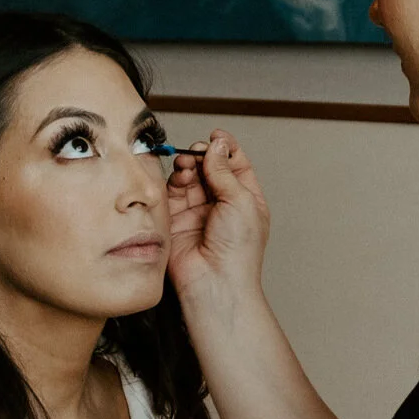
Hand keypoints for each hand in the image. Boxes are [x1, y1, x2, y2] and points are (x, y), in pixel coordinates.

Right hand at [166, 130, 269, 309]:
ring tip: (187, 165)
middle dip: (203, 156)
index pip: (235, 165)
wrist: (215, 282)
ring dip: (188, 166)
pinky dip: (175, 180)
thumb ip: (225, 170)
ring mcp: (198, 212)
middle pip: (210, 168)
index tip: (215, 136)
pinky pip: (172, 193)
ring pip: (190, 178)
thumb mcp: (240, 200)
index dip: (225, 148)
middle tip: (197, 151)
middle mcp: (221, 205)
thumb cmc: (238, 250)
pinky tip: (179, 176)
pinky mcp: (176, 220)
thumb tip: (216, 145)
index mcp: (246, 200)